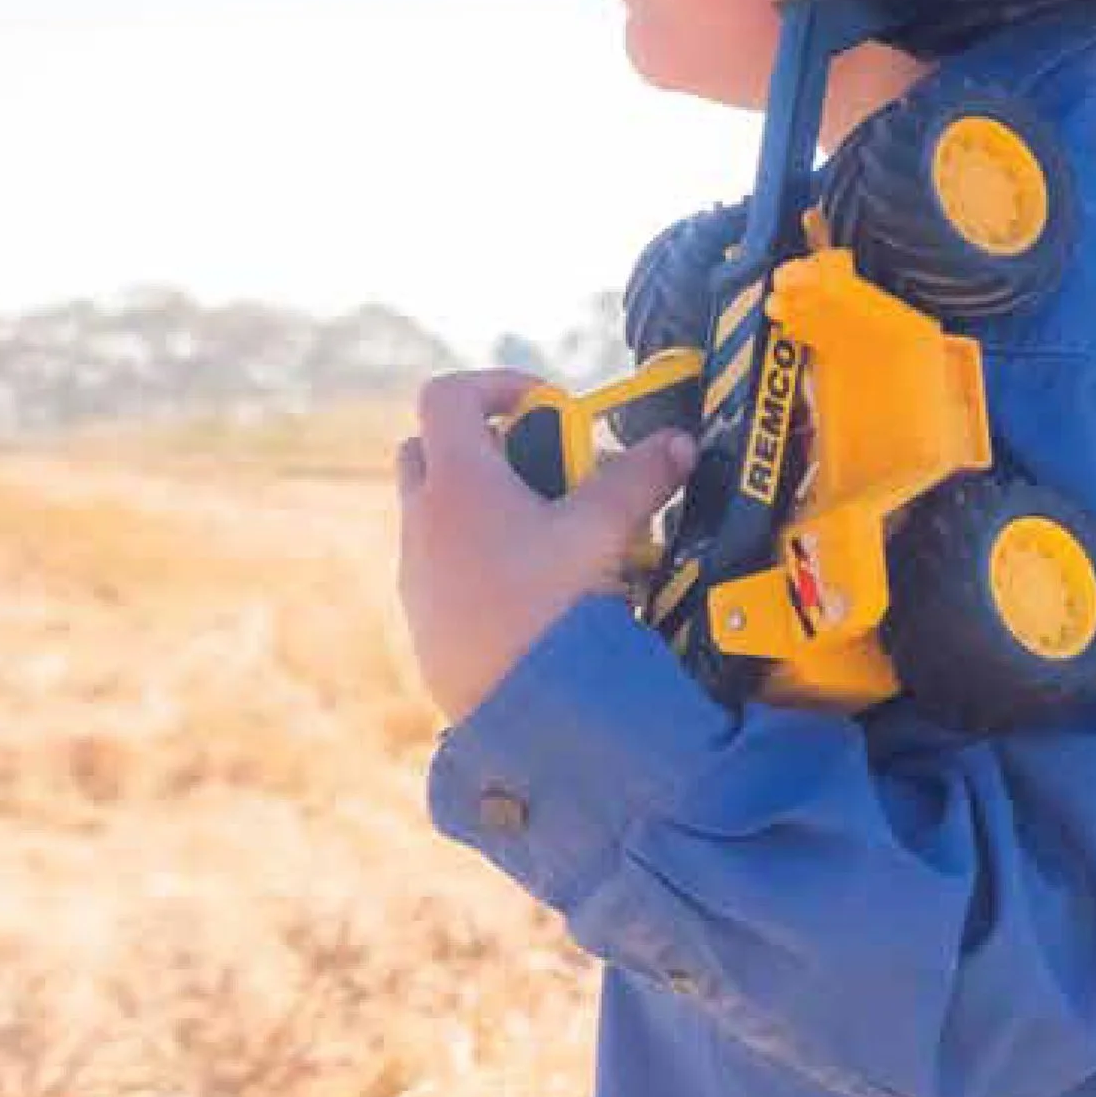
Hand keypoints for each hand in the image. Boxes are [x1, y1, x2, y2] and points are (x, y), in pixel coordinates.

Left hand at [395, 369, 695, 727]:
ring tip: (549, 536)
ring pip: (435, 513)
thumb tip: (678, 444)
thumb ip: (641, 477)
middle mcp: (424, 521)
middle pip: (430, 450)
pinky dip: (479, 560)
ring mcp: (417, 573)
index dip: (497, 386)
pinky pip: (441, 569)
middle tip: (544, 468)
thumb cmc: (552, 608)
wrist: (518, 711)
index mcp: (458, 482)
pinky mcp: (424, 621)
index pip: (448, 397)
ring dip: (483, 506)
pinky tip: (534, 591)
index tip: (546, 406)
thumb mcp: (605, 530)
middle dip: (484, 446)